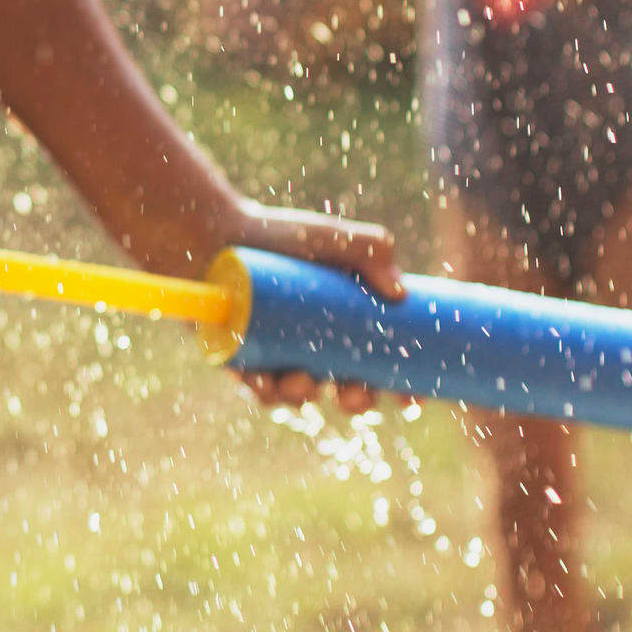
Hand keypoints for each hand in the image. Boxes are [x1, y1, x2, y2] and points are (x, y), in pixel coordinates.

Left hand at [224, 201, 405, 415]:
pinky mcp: (245, 362)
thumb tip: (399, 293)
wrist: (220, 230)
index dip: (402, 389)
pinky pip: (258, 389)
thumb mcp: (332, 237)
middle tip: (352, 392)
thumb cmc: (282, 236)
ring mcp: (282, 359)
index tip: (411, 399)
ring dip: (304, 396)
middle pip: (347, 391)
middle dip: (355, 401)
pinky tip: (263, 382)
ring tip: (300, 378)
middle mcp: (319, 350)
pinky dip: (263, 391)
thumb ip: (371, 248)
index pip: (385, 367)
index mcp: (349, 330)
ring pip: (301, 395)